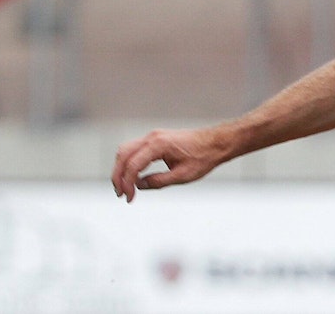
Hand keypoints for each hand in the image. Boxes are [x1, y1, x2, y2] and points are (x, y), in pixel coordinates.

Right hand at [110, 128, 230, 202]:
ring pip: (126, 150)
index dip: (127, 183)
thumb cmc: (203, 157)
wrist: (216, 142)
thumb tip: (139, 185)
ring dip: (121, 168)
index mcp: (158, 144)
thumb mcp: (183, 175)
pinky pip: (135, 150)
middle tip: (120, 194)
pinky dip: (129, 162)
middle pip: (123, 155)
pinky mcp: (155, 139)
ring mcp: (153, 136)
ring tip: (124, 187)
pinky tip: (132, 177)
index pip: (133, 165)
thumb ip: (158, 181)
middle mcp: (152, 137)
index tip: (129, 198)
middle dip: (118, 176)